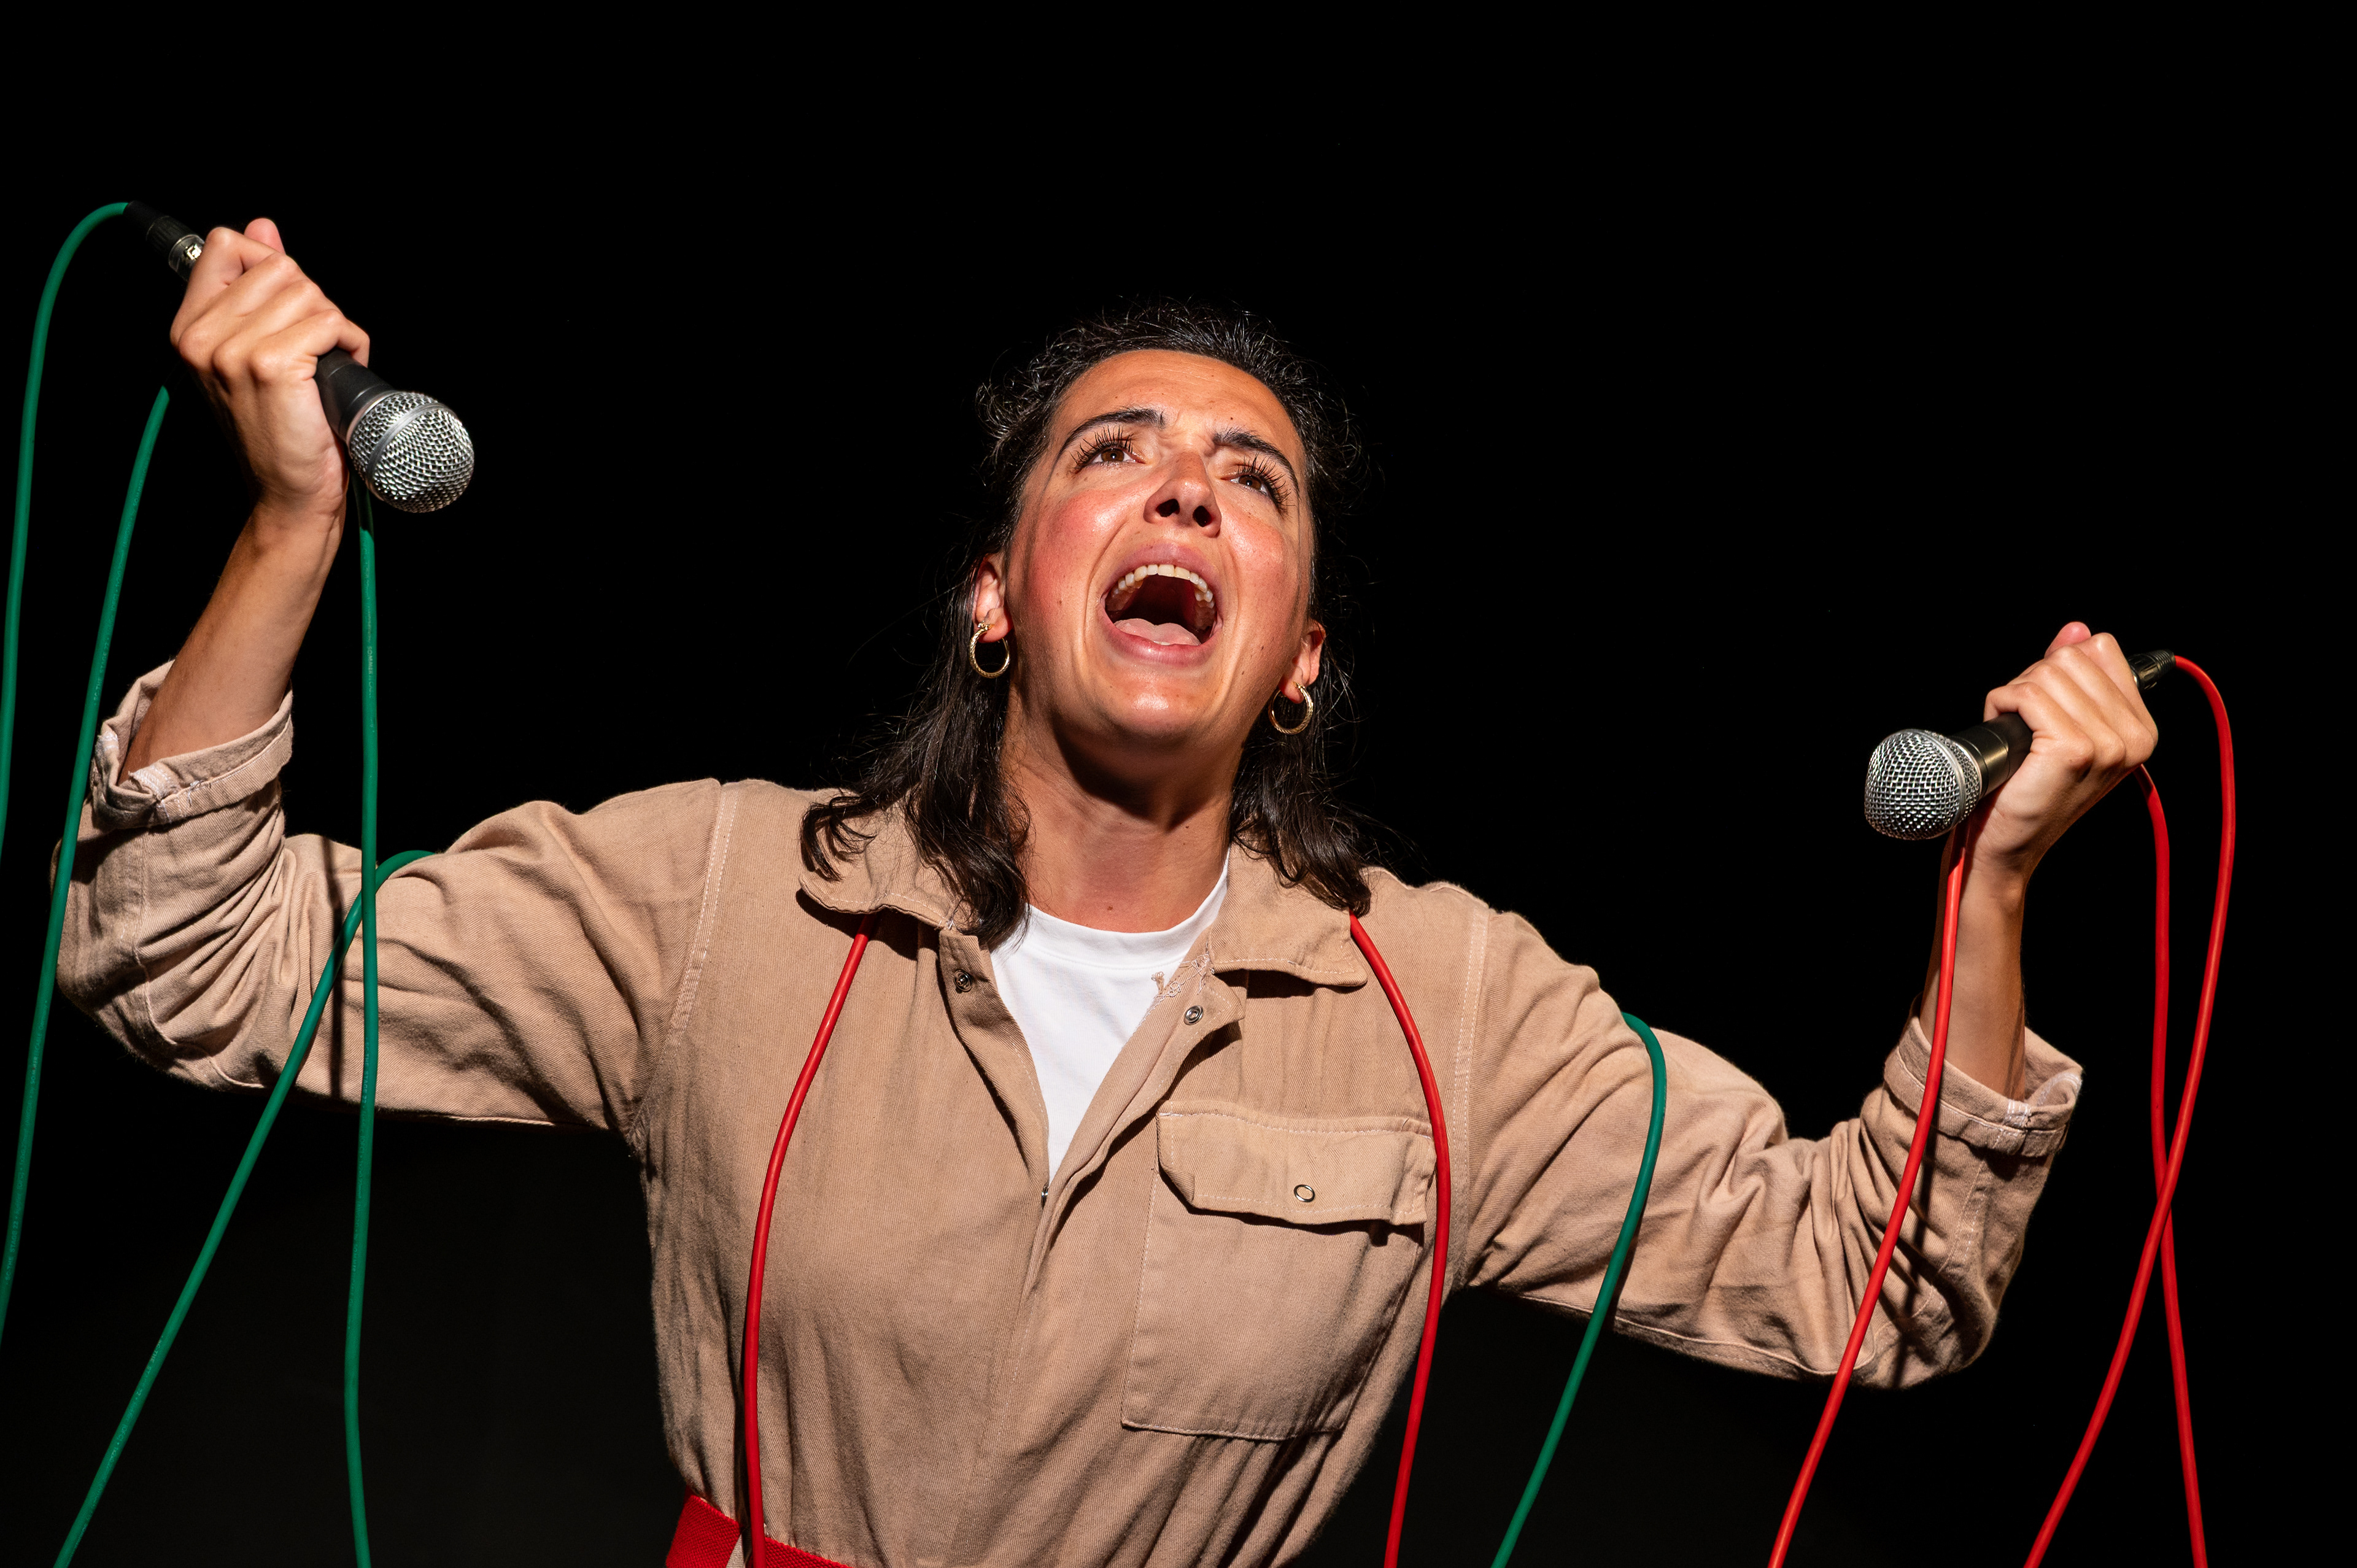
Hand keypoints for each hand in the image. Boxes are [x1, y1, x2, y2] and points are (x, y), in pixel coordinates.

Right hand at [169, 218, 367, 533]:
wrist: (290, 492)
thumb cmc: (281, 427)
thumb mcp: (255, 351)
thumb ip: (253, 286)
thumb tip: (262, 226)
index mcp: (190, 328)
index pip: (227, 245)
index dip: (273, 265)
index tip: (287, 307)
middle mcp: (202, 336)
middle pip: (280, 267)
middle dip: (313, 304)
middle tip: (313, 351)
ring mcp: (234, 351)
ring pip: (310, 294)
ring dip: (335, 328)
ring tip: (324, 368)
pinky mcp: (272, 366)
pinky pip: (330, 322)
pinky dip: (351, 344)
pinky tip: (337, 375)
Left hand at [1968, 624, 2159, 883]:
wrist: (2007, 843)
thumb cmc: (2029, 786)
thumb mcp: (2061, 725)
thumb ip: (2075, 676)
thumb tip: (2078, 630)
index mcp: (2140, 729)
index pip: (2100, 650)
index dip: (2058, 670)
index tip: (2047, 707)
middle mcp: (2132, 737)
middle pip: (2070, 659)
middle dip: (2034, 683)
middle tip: (2025, 726)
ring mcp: (2106, 744)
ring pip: (2047, 673)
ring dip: (2015, 697)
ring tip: (2016, 735)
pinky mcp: (2072, 749)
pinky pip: (2027, 695)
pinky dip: (2001, 706)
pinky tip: (2005, 736)